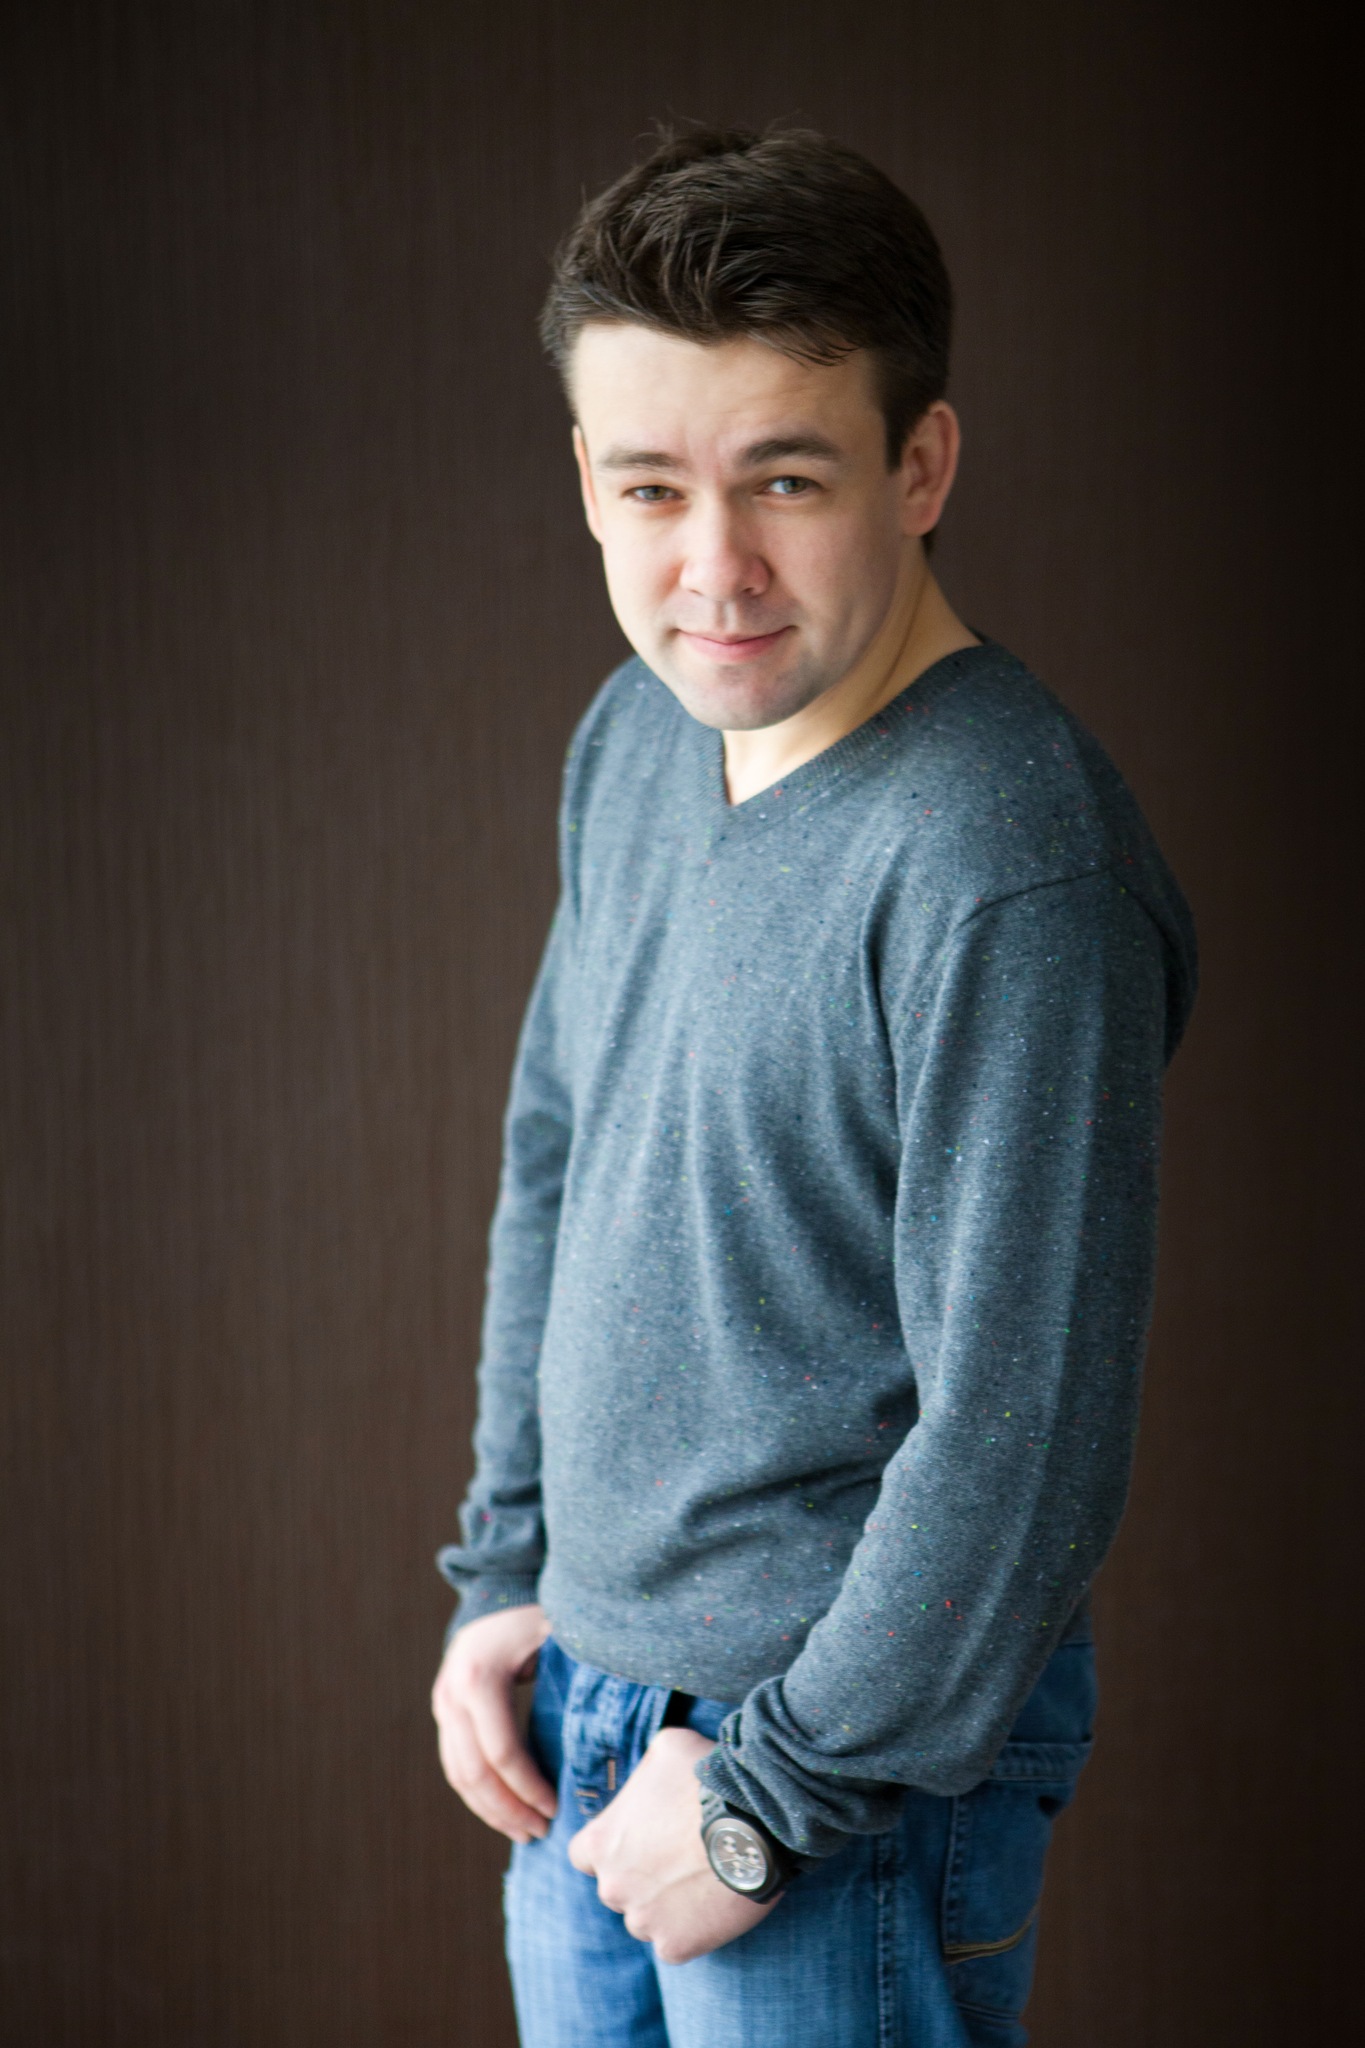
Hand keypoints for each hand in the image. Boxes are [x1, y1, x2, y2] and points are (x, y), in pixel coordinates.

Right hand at [431, 1603, 556, 1842]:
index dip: (528, 1788)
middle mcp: (452, 1693)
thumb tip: (609, 1728)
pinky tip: (505, 1811)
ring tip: (525, 1831)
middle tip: (541, 1833)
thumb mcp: (557, 1636)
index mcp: (480, 1677)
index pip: (501, 1752)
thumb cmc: (538, 1614)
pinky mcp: (444, 1711)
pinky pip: (455, 1764)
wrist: (499, 1592)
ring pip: (459, 1774)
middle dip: (509, 1809)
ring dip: (490, 1810)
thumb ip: (577, 1674)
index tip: (556, 1809)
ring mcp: (443, 1702)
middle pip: (474, 1772)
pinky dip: (478, 1794)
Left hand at [568, 1727, 778, 1964]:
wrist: (753, 1822)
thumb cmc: (705, 1779)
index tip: (635, 1841)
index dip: (610, 1848)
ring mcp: (643, 1920)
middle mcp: (612, 1886)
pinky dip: (690, 1930)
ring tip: (699, 1880)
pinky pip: (674, 1943)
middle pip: (616, 1888)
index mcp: (601, 1842)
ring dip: (663, 1906)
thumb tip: (653, 1775)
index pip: (584, 1855)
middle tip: (677, 1858)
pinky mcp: (675, 1946)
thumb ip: (646, 1770)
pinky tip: (712, 1905)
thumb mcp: (665, 1748)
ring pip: (645, 1919)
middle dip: (639, 1876)